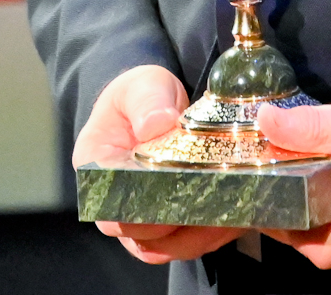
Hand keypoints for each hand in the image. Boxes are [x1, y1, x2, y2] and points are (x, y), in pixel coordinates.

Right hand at [73, 64, 245, 264]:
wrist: (155, 101)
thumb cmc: (143, 93)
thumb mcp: (144, 83)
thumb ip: (148, 99)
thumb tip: (156, 125)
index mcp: (97, 166)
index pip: (111, 205)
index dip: (143, 212)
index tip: (178, 198)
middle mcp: (113, 202)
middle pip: (140, 234)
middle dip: (178, 225)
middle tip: (213, 207)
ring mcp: (140, 218)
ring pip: (165, 247)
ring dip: (197, 236)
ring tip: (229, 215)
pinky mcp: (167, 224)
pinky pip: (185, 242)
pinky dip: (209, 235)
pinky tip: (233, 218)